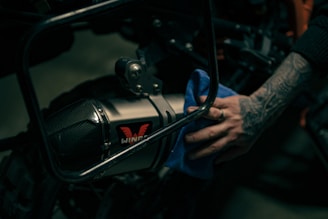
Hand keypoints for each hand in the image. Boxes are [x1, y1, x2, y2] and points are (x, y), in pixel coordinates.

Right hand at [185, 52, 311, 164]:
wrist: (262, 110)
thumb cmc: (253, 128)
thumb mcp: (245, 146)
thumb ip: (231, 154)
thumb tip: (216, 161)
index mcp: (232, 138)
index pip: (214, 148)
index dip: (201, 153)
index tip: (189, 155)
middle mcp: (229, 126)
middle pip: (210, 133)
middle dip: (195, 136)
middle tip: (185, 139)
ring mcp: (228, 114)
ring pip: (212, 115)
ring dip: (199, 114)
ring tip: (188, 113)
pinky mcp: (229, 102)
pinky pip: (217, 101)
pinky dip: (207, 100)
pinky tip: (199, 99)